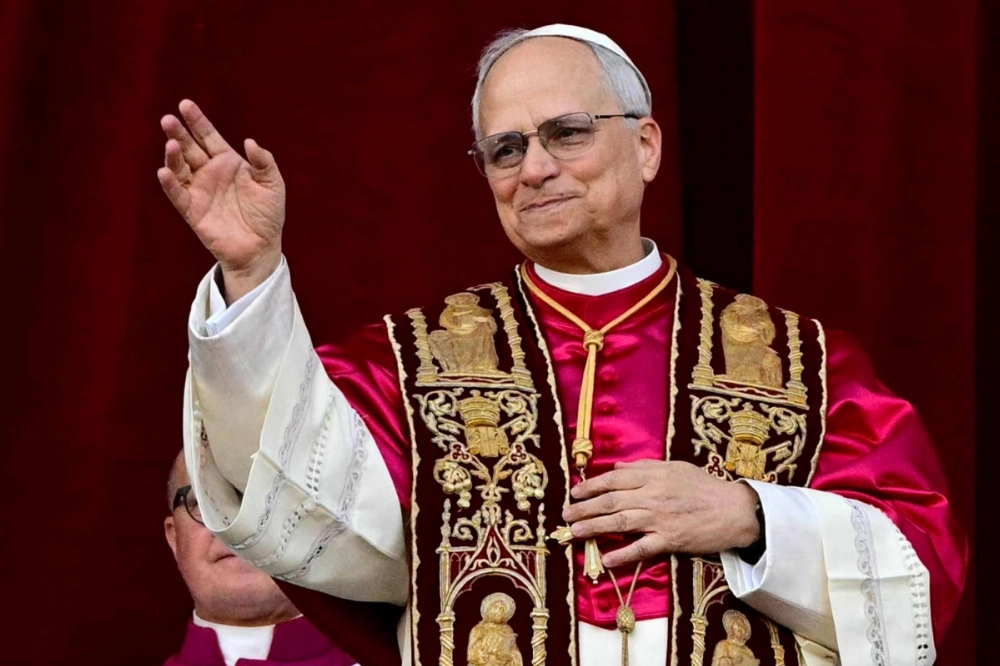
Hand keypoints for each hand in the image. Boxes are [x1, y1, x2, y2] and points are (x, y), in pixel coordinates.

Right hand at [157, 99, 284, 301]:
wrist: (261, 247)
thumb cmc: (268, 215)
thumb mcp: (273, 184)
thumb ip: (264, 162)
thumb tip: (249, 141)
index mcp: (228, 162)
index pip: (209, 137)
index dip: (197, 121)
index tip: (185, 105)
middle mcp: (209, 173)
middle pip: (190, 148)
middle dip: (179, 134)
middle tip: (169, 119)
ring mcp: (199, 191)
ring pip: (180, 168)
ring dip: (173, 156)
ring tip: (171, 144)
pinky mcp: (192, 211)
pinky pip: (178, 195)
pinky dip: (170, 184)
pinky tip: (165, 172)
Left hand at [561, 459, 759, 567]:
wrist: (734, 510)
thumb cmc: (704, 486)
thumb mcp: (675, 467)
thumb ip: (644, 467)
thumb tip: (617, 467)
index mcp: (653, 476)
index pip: (613, 480)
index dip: (590, 486)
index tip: (574, 492)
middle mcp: (652, 496)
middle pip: (611, 502)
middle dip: (584, 509)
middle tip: (566, 516)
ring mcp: (660, 519)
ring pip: (620, 523)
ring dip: (594, 528)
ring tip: (575, 533)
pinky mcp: (670, 541)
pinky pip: (642, 549)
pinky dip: (622, 554)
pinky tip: (606, 559)